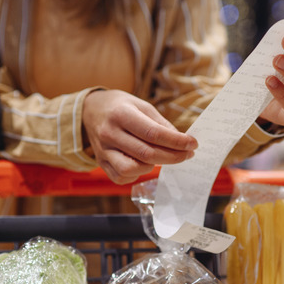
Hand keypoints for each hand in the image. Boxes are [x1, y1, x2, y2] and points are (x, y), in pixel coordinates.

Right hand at [82, 89, 196, 183]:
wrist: (91, 111)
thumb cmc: (121, 107)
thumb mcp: (142, 106)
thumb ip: (161, 125)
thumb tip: (182, 142)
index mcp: (121, 114)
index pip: (153, 133)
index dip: (176, 141)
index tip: (192, 144)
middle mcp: (109, 133)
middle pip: (146, 154)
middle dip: (173, 156)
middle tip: (187, 154)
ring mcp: (103, 151)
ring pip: (132, 169)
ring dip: (152, 166)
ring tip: (160, 156)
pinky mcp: (101, 163)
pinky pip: (121, 177)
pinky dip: (137, 174)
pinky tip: (143, 163)